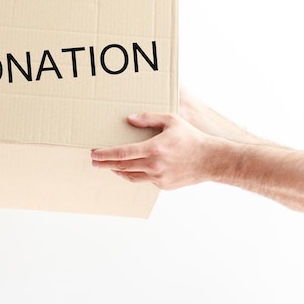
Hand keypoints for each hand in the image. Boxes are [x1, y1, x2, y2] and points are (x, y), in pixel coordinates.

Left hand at [91, 112, 213, 189]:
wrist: (210, 160)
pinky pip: (144, 180)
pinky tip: (132, 168)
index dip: (105, 154)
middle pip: (121, 167)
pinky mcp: (162, 185)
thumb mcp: (171, 120)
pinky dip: (135, 174)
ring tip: (109, 166)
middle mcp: (153, 166)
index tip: (93, 154)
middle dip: (105, 164)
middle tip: (94, 161)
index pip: (122, 153)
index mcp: (153, 149)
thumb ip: (148, 118)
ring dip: (117, 171)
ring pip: (130, 176)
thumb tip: (129, 119)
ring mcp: (158, 178)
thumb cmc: (190, 137)